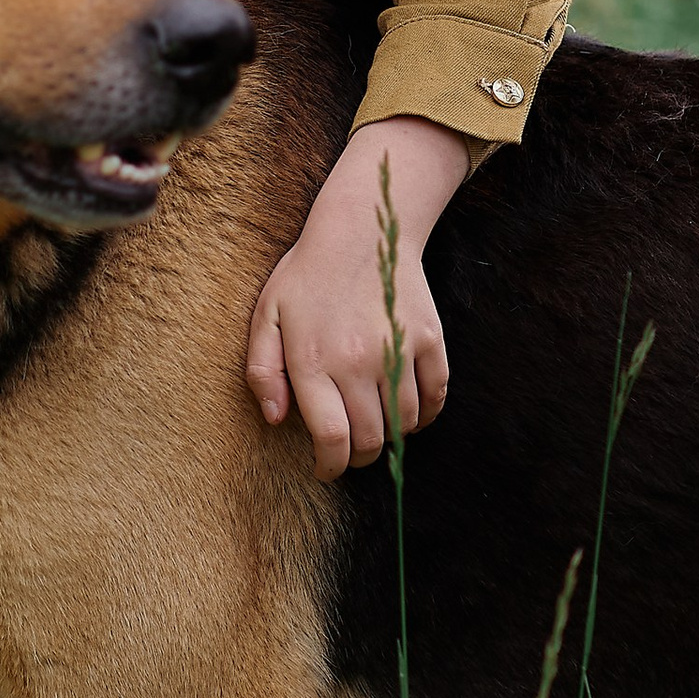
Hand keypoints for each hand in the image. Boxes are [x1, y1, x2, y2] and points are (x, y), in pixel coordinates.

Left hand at [244, 116, 472, 477]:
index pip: (332, 439)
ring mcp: (400, 351)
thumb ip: (263, 372)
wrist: (363, 229)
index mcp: (315, 361)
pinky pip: (435, 397)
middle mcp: (359, 361)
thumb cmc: (307, 276)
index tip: (325, 468)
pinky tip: (406, 412)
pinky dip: (424, 415)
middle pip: (370, 440)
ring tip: (373, 425)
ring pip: (403, 424)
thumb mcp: (267, 316)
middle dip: (357, 456)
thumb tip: (275, 419)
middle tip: (347, 450)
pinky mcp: (430, 340)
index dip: (330, 465)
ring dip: (389, 436)